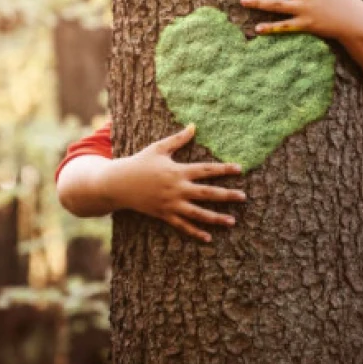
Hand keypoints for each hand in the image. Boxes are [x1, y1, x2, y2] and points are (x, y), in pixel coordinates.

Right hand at [100, 123, 246, 242]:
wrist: (118, 184)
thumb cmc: (139, 163)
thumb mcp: (158, 148)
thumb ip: (178, 139)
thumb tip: (194, 126)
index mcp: (178, 171)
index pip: (206, 170)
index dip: (224, 169)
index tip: (240, 169)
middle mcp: (177, 189)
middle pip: (207, 193)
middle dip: (227, 195)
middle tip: (244, 197)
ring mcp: (171, 204)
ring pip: (198, 213)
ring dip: (216, 218)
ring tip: (233, 221)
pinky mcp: (164, 215)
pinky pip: (182, 226)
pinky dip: (195, 232)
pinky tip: (208, 238)